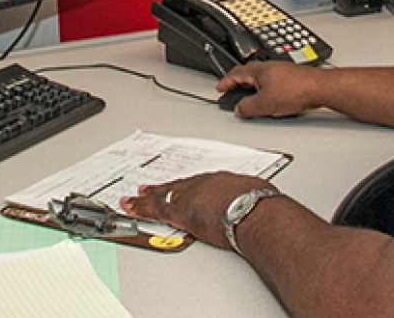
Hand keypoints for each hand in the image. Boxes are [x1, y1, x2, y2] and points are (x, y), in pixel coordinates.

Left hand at [119, 172, 276, 249]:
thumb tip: (255, 205)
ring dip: (145, 198)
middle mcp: (202, 185)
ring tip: (132, 199)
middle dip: (161, 189)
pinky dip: (140, 209)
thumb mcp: (257, 195)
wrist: (257, 212)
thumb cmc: (263, 205)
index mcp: (221, 180)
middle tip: (146, 189)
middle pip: (176, 186)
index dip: (184, 187)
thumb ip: (249, 200)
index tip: (177, 188)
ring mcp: (190, 196)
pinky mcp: (181, 212)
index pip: (197, 184)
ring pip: (161, 196)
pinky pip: (155, 210)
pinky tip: (130, 209)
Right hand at [217, 60, 324, 118]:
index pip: (236, 73)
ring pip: (262, 78)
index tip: (220, 87)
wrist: (319, 88)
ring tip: (252, 99)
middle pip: (248, 73)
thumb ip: (248, 107)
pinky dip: (267, 90)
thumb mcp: (265, 104)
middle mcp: (269, 67)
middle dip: (239, 83)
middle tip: (233, 90)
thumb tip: (239, 109)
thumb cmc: (296, 89)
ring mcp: (281, 71)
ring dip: (254, 87)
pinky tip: (272, 100)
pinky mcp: (292, 78)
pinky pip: (274, 83)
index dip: (226, 81)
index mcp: (258, 70)